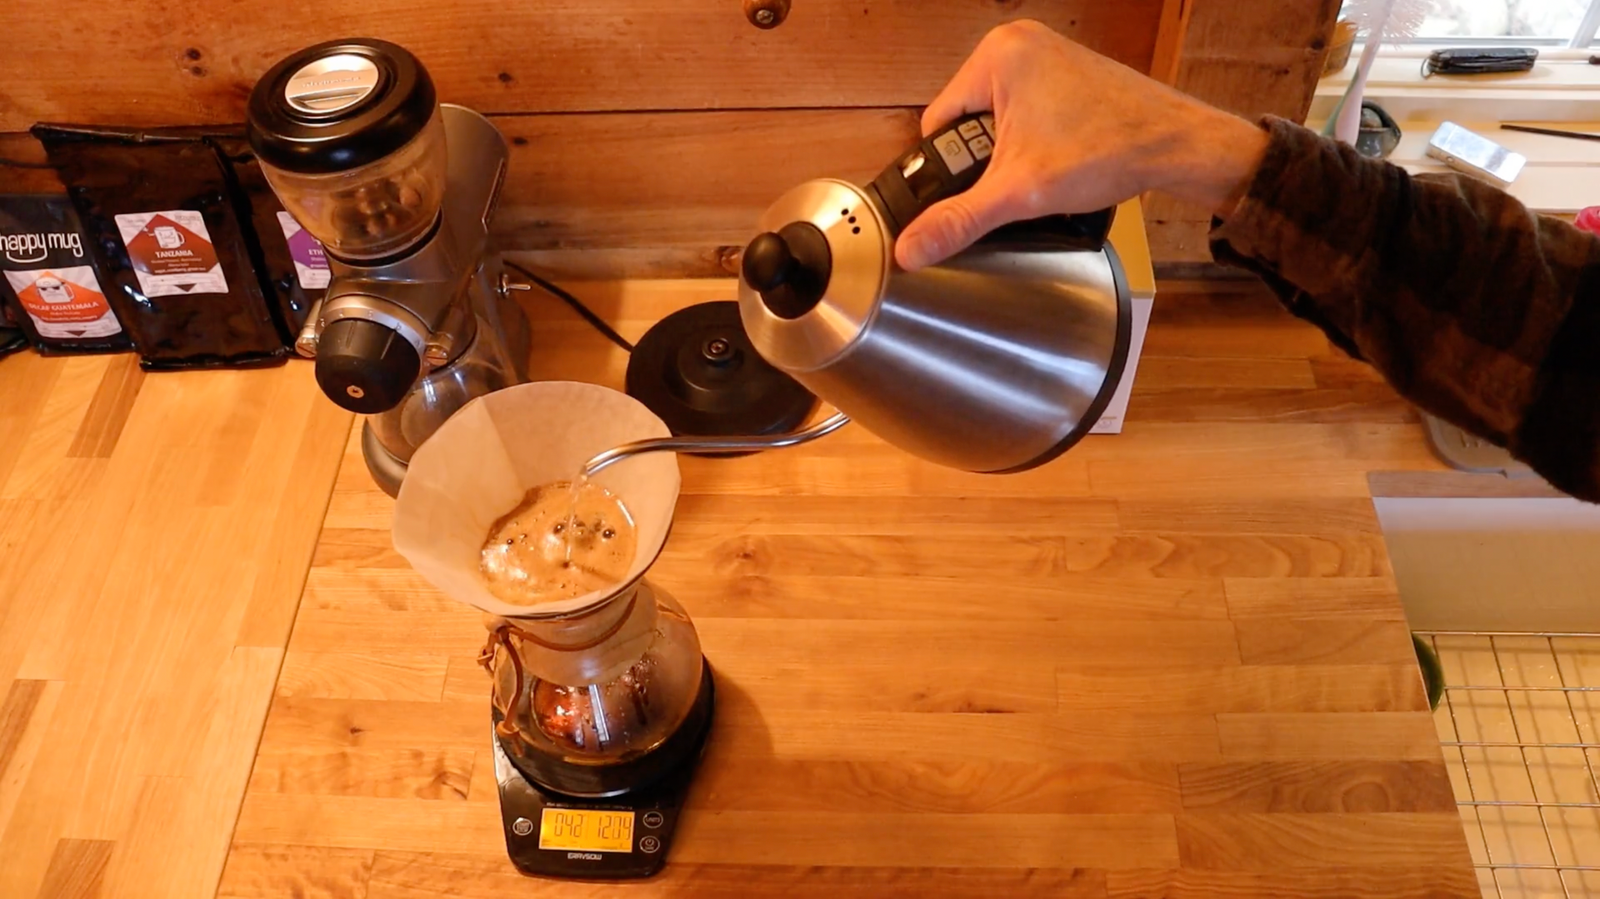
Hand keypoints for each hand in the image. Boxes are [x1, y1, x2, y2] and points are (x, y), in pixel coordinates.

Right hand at [896, 20, 1270, 270]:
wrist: (1178, 147)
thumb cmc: (1110, 150)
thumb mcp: (1020, 192)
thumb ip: (958, 220)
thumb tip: (910, 248)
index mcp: (996, 55)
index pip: (938, 123)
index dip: (950, 168)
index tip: (978, 190)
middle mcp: (1018, 44)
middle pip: (966, 122)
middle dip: (985, 161)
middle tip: (1018, 181)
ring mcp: (1045, 56)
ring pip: (995, 121)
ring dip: (1008, 155)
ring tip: (1040, 172)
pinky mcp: (1065, 74)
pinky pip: (1024, 112)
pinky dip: (1031, 142)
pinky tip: (1056, 160)